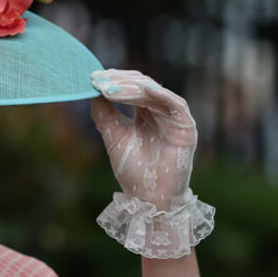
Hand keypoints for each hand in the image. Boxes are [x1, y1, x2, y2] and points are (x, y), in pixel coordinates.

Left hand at [90, 69, 196, 210]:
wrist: (148, 198)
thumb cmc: (133, 170)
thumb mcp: (114, 137)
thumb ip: (104, 114)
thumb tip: (90, 90)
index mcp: (144, 113)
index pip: (130, 87)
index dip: (113, 80)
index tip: (92, 78)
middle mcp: (160, 112)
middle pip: (141, 86)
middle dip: (119, 82)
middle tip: (99, 81)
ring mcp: (174, 118)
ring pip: (154, 93)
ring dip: (131, 88)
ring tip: (110, 89)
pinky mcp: (186, 127)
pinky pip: (175, 104)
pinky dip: (160, 94)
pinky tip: (143, 88)